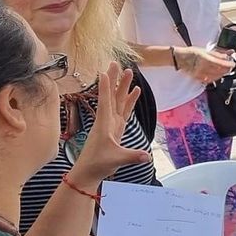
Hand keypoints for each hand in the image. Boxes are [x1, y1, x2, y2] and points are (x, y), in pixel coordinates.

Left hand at [72, 64, 151, 181]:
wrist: (89, 172)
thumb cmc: (98, 164)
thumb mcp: (115, 159)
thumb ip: (132, 156)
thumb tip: (147, 156)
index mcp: (104, 124)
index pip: (105, 101)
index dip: (106, 86)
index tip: (105, 71)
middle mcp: (107, 120)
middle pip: (113, 96)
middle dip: (116, 80)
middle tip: (118, 63)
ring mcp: (112, 124)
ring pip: (119, 101)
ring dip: (123, 87)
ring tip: (129, 72)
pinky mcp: (116, 128)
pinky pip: (124, 110)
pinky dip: (129, 100)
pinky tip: (134, 92)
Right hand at [179, 47, 233, 84]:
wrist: (179, 58)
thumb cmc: (192, 52)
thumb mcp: (205, 51)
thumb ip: (217, 54)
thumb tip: (227, 55)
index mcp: (205, 59)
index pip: (221, 64)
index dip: (229, 65)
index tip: (233, 64)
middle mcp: (203, 68)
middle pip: (219, 72)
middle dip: (226, 70)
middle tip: (230, 67)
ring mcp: (200, 74)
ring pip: (215, 77)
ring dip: (222, 74)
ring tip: (224, 70)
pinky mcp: (198, 78)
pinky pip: (209, 80)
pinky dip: (215, 78)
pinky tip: (217, 75)